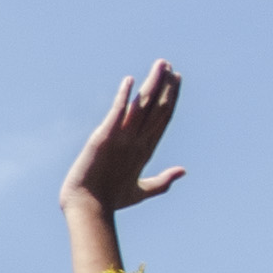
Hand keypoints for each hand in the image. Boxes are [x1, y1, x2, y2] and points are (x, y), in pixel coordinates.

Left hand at [60, 61, 187, 214]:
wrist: (88, 208)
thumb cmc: (110, 201)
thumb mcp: (141, 191)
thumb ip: (163, 181)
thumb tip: (184, 171)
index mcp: (145, 151)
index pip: (162, 118)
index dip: (171, 97)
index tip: (176, 79)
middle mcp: (137, 142)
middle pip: (157, 108)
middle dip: (165, 86)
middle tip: (170, 66)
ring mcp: (122, 139)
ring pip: (142, 106)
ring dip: (152, 84)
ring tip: (161, 64)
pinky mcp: (103, 138)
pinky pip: (116, 113)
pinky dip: (123, 97)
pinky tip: (130, 80)